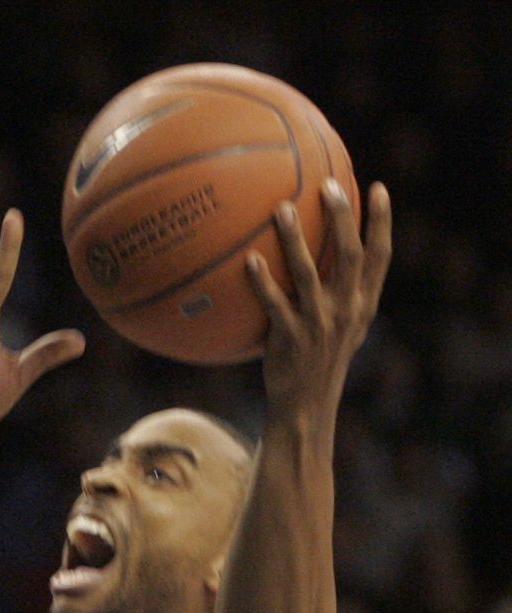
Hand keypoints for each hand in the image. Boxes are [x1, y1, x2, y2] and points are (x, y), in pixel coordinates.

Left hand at [246, 181, 391, 413]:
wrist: (306, 407)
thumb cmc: (319, 362)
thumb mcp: (343, 329)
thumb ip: (343, 295)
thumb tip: (328, 258)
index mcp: (363, 305)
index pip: (380, 256)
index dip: (382, 222)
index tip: (378, 188)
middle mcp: (346, 310)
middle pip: (349, 254)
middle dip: (342, 217)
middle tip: (328, 185)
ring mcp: (319, 324)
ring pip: (308, 273)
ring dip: (295, 238)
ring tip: (281, 208)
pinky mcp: (291, 339)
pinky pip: (274, 304)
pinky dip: (262, 281)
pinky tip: (249, 260)